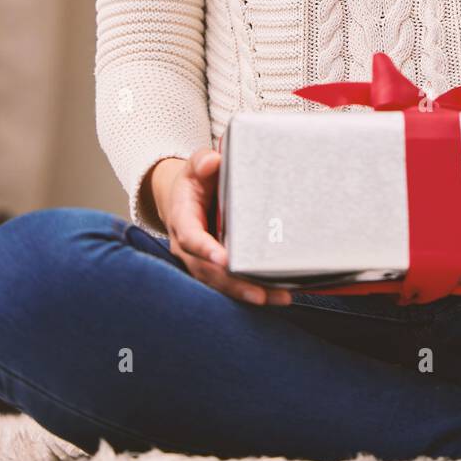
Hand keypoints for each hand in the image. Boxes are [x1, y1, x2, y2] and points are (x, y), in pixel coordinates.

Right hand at [152, 148, 293, 306]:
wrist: (184, 196)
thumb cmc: (195, 181)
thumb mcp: (195, 166)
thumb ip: (202, 162)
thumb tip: (213, 161)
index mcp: (182, 220)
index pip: (191, 238)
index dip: (206, 250)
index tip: (223, 259)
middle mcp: (189, 248)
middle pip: (209, 271)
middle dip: (234, 284)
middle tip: (260, 293)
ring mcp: (201, 261)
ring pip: (221, 284)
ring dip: (248, 293)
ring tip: (278, 298)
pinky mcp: (216, 268)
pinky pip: (231, 284)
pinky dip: (253, 290)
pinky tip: (277, 294)